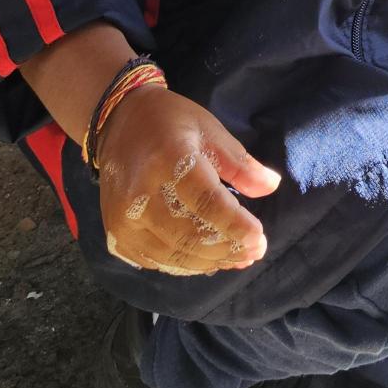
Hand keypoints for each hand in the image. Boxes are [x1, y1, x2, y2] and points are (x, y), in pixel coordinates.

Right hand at [96, 85, 280, 276]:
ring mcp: (123, 219)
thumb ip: (240, 162)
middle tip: (255, 250)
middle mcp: (141, 193)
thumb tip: (271, 186)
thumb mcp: (210, 130)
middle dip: (228, 248)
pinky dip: (186, 265)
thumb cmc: (170, 122)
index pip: (207, 203)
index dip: (236, 226)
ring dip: (211, 261)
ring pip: (175, 255)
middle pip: (191, 235)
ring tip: (238, 258)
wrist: (118, 124)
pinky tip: (208, 259)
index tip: (259, 238)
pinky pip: (156, 261)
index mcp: (169, 159)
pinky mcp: (116, 235)